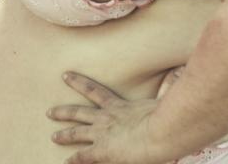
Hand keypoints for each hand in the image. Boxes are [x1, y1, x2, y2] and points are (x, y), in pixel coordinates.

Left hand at [47, 72, 168, 163]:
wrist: (160, 131)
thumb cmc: (166, 115)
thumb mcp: (163, 99)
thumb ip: (167, 87)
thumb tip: (178, 73)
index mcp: (119, 105)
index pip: (95, 90)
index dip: (79, 83)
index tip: (66, 76)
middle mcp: (106, 118)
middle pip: (78, 112)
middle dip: (63, 112)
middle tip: (49, 111)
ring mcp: (102, 134)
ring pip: (76, 132)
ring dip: (64, 134)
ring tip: (53, 136)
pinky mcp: (103, 151)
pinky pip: (84, 157)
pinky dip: (74, 160)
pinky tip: (66, 162)